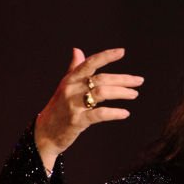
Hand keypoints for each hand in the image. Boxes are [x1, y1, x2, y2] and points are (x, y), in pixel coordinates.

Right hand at [34, 47, 144, 172]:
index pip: (89, 63)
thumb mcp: (65, 86)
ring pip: (102, 93)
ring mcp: (74, 105)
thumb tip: (77, 50)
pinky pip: (99, 114)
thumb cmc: (58, 108)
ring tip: (134, 94)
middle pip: (101, 79)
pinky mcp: (77, 121)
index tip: (122, 51)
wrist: (45, 133)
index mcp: (70, 79)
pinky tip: (125, 113)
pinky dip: (114, 113)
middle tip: (139, 81)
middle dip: (123, 79)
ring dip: (121, 92)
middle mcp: (71, 89)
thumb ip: (73, 68)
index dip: (106, 56)